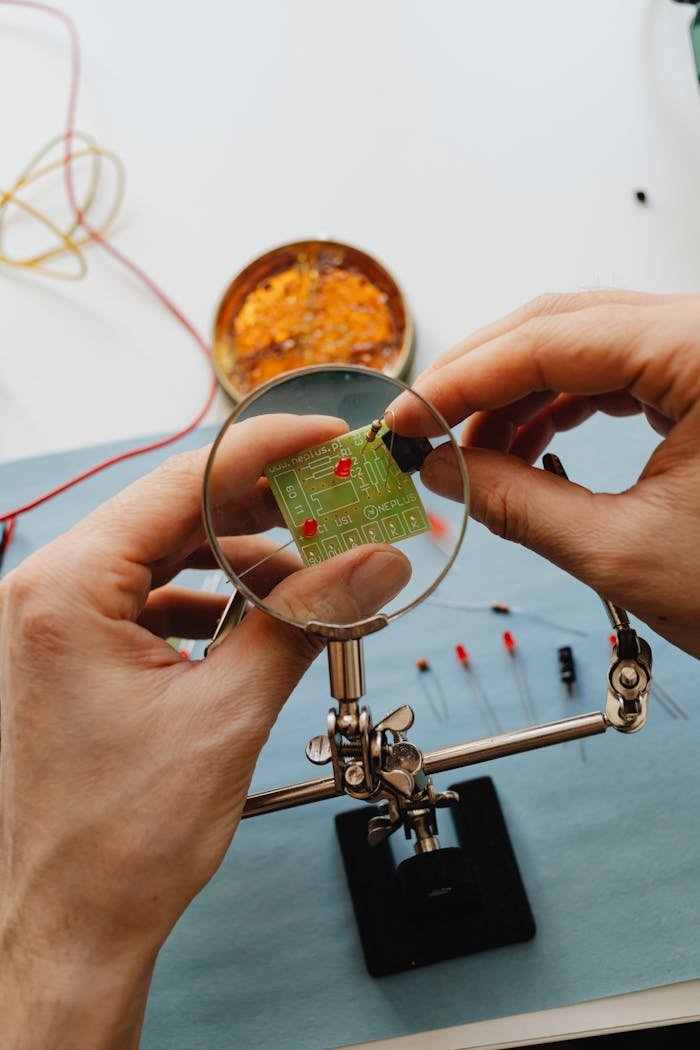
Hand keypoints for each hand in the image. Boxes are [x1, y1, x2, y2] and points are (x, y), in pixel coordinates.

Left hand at [0, 414, 409, 1049]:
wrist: (70, 927)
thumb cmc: (120, 841)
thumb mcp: (229, 716)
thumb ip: (306, 622)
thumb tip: (373, 565)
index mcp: (69, 587)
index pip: (183, 481)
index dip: (267, 450)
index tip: (329, 439)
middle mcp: (52, 590)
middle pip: (175, 509)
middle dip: (264, 505)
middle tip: (337, 500)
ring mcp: (59, 620)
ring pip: (167, 552)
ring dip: (242, 557)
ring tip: (314, 568)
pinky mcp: (77, 650)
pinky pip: (153, 595)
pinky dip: (213, 598)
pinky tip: (262, 617)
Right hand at [390, 291, 699, 656]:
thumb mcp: (622, 551)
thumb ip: (516, 503)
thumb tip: (444, 470)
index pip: (551, 340)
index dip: (464, 380)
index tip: (408, 419)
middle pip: (565, 325)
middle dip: (484, 379)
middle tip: (425, 427)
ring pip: (589, 344)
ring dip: (520, 394)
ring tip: (472, 452)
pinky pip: (621, 371)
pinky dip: (563, 404)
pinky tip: (525, 443)